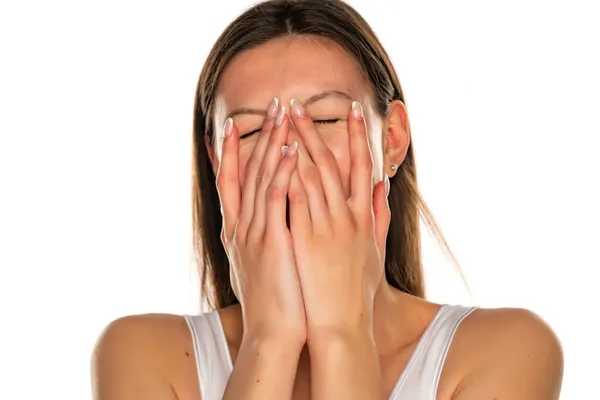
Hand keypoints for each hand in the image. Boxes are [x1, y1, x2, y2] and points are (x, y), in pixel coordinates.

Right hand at [216, 99, 305, 344]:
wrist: (274, 335)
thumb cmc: (276, 301)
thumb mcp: (265, 264)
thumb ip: (267, 236)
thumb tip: (274, 218)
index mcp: (239, 232)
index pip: (231, 183)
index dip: (231, 153)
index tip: (232, 127)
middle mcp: (241, 227)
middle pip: (247, 171)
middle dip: (258, 136)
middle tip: (270, 104)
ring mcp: (254, 233)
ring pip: (260, 177)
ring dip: (271, 142)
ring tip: (282, 112)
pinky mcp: (272, 241)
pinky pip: (276, 198)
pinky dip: (281, 171)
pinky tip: (290, 148)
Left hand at [287, 99, 390, 336]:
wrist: (342, 324)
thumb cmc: (357, 291)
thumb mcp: (375, 251)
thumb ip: (380, 216)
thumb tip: (384, 187)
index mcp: (364, 217)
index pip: (363, 166)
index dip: (359, 136)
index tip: (354, 109)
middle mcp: (349, 216)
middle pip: (332, 163)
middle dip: (316, 130)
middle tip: (300, 103)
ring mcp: (328, 225)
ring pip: (313, 174)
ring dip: (299, 142)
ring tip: (286, 117)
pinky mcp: (307, 238)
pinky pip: (297, 197)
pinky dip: (290, 173)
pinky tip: (279, 152)